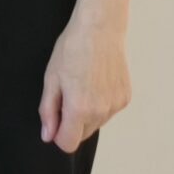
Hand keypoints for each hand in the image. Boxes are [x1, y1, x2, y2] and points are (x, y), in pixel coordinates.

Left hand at [40, 0, 131, 153]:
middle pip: (82, 135)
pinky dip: (100, 104)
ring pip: (96, 124)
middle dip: (71, 123)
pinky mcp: (125, 98)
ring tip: (82, 84)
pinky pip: (108, 112)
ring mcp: (116, 106)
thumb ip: (48, 111)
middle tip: (67, 94)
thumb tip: (48, 136)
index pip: (68, 144)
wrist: (100, 29)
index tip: (55, 117)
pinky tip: (96, 82)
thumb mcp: (51, 79)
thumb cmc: (72, 49)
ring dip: (86, 114)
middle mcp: (101, 112)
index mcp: (80, 109)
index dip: (58, 134)